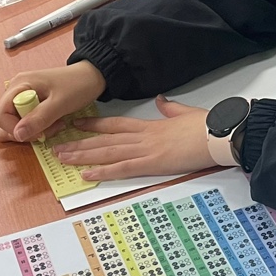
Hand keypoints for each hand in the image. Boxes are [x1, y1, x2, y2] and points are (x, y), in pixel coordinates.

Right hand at [0, 61, 106, 142]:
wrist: (93, 75)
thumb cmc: (78, 84)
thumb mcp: (60, 103)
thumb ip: (39, 118)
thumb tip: (17, 135)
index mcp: (19, 86)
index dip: (11, 129)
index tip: (33, 133)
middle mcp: (15, 91)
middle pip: (0, 121)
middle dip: (19, 133)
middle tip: (43, 132)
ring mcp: (21, 97)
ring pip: (12, 124)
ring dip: (29, 132)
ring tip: (51, 126)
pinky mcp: (30, 103)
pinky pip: (24, 121)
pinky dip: (35, 128)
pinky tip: (52, 123)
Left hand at [53, 97, 214, 181]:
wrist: (218, 134)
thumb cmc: (206, 126)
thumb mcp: (185, 113)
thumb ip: (171, 109)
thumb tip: (163, 100)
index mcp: (151, 125)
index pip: (115, 124)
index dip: (94, 125)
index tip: (76, 124)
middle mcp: (143, 136)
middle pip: (104, 139)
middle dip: (80, 143)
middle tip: (57, 146)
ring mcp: (146, 149)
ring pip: (107, 152)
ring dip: (83, 156)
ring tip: (63, 158)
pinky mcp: (152, 163)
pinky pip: (122, 168)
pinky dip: (103, 171)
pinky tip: (87, 174)